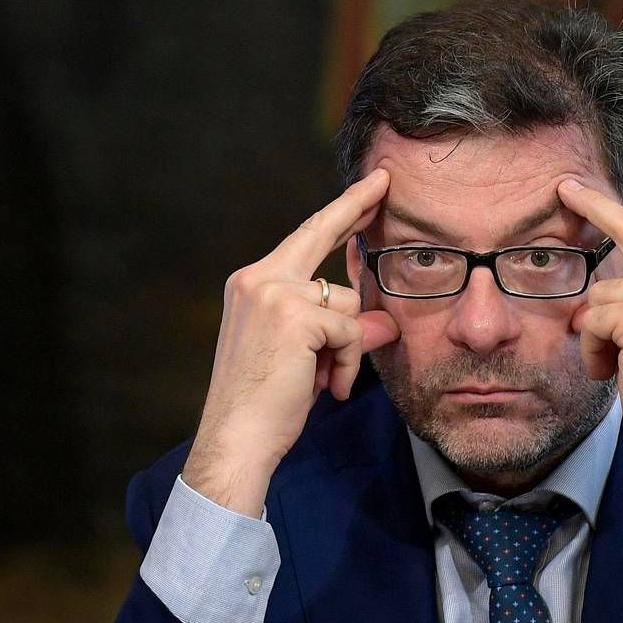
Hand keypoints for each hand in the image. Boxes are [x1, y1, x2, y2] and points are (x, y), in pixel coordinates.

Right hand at [183, 169, 399, 515]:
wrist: (236, 439)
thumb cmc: (267, 404)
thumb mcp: (310, 359)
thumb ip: (341, 331)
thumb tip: (386, 322)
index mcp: (253, 284)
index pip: (304, 238)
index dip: (339, 212)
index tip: (368, 188)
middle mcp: (258, 278)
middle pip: (321, 234)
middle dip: (357, 208)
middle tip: (385, 182)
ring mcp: (273, 293)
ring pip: (346, 302)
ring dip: (346, 346)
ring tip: (323, 380)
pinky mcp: (293, 316)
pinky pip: (349, 332)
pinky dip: (347, 364)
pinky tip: (327, 388)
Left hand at [558, 179, 622, 517]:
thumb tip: (611, 284)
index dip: (615, 211)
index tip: (585, 187)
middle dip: (592, 205)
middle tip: (562, 186)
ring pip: (599, 296)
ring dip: (596, 335)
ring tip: (616, 367)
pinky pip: (592, 321)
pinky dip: (594, 351)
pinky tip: (613, 374)